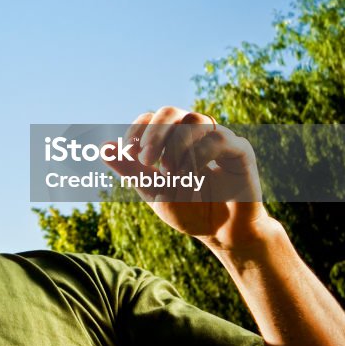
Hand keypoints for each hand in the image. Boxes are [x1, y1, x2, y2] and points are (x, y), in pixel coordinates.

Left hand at [106, 107, 270, 250]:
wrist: (221, 234)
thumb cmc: (188, 210)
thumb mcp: (153, 191)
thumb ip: (130, 170)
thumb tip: (103, 147)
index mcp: (172, 138)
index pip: (151, 117)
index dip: (138, 129)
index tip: (130, 151)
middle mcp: (195, 132)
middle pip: (171, 111)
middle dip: (154, 133)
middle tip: (145, 160)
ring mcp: (219, 137)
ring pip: (195, 120)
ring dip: (176, 145)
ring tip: (170, 173)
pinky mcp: (240, 150)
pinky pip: (218, 137)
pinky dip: (199, 154)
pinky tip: (192, 174)